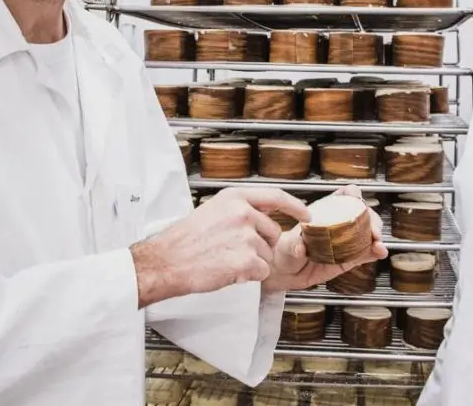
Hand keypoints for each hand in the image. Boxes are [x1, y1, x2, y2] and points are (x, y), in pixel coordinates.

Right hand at [130, 187, 309, 307]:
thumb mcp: (212, 211)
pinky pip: (262, 272)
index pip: (276, 197)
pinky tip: (228, 271)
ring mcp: (246, 236)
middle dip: (261, 246)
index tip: (306, 214)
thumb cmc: (184, 241)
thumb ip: (238, 210)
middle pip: (273, 233)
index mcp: (234, 198)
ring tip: (225, 260)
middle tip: (234, 251)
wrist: (166, 262)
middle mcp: (243, 213)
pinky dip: (249, 276)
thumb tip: (261, 216)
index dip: (295, 206)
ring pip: (267, 255)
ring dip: (253, 262)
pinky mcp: (247, 259)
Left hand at [262, 185, 388, 293]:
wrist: (283, 273)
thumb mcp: (284, 245)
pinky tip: (380, 252)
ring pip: (368, 232)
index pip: (343, 197)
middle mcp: (338, 225)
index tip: (357, 199)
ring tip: (378, 244)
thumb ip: (293, 245)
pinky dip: (375, 251)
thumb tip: (300, 248)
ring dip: (377, 236)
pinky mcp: (349, 258)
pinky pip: (366, 253)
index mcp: (324, 213)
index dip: (353, 194)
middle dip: (371, 219)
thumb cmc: (282, 251)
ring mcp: (346, 241)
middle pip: (361, 214)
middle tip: (372, 231)